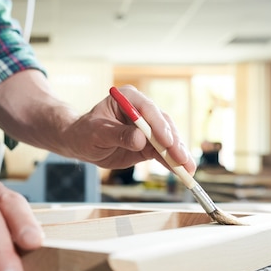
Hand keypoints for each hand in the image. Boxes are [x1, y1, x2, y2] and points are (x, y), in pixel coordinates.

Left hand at [64, 85, 195, 172]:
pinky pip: (163, 152)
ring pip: (167, 140)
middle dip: (174, 144)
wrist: (81, 144)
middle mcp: (142, 110)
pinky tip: (182, 172)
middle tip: (182, 159)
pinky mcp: (149, 143)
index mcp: (128, 98)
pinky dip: (172, 162)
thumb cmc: (85, 133)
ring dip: (178, 155)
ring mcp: (148, 127)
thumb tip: (140, 139)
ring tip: (188, 169)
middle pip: (163, 125)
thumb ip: (118, 135)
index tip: (167, 142)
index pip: (148, 110)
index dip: (159, 126)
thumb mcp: (97, 134)